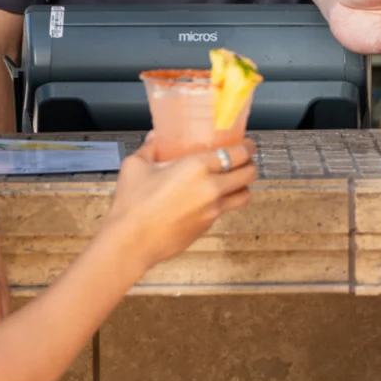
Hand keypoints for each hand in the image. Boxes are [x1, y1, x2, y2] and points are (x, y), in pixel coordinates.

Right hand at [101, 138, 257, 269]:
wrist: (130, 242)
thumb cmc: (132, 204)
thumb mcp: (135, 166)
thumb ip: (149, 148)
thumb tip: (154, 138)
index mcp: (196, 167)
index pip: (236, 154)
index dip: (246, 148)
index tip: (247, 145)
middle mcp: (211, 188)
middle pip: (248, 174)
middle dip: (249, 165)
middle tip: (243, 161)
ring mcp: (212, 210)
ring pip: (244, 196)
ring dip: (243, 187)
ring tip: (233, 181)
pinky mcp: (207, 227)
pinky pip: (225, 211)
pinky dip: (224, 203)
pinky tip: (209, 199)